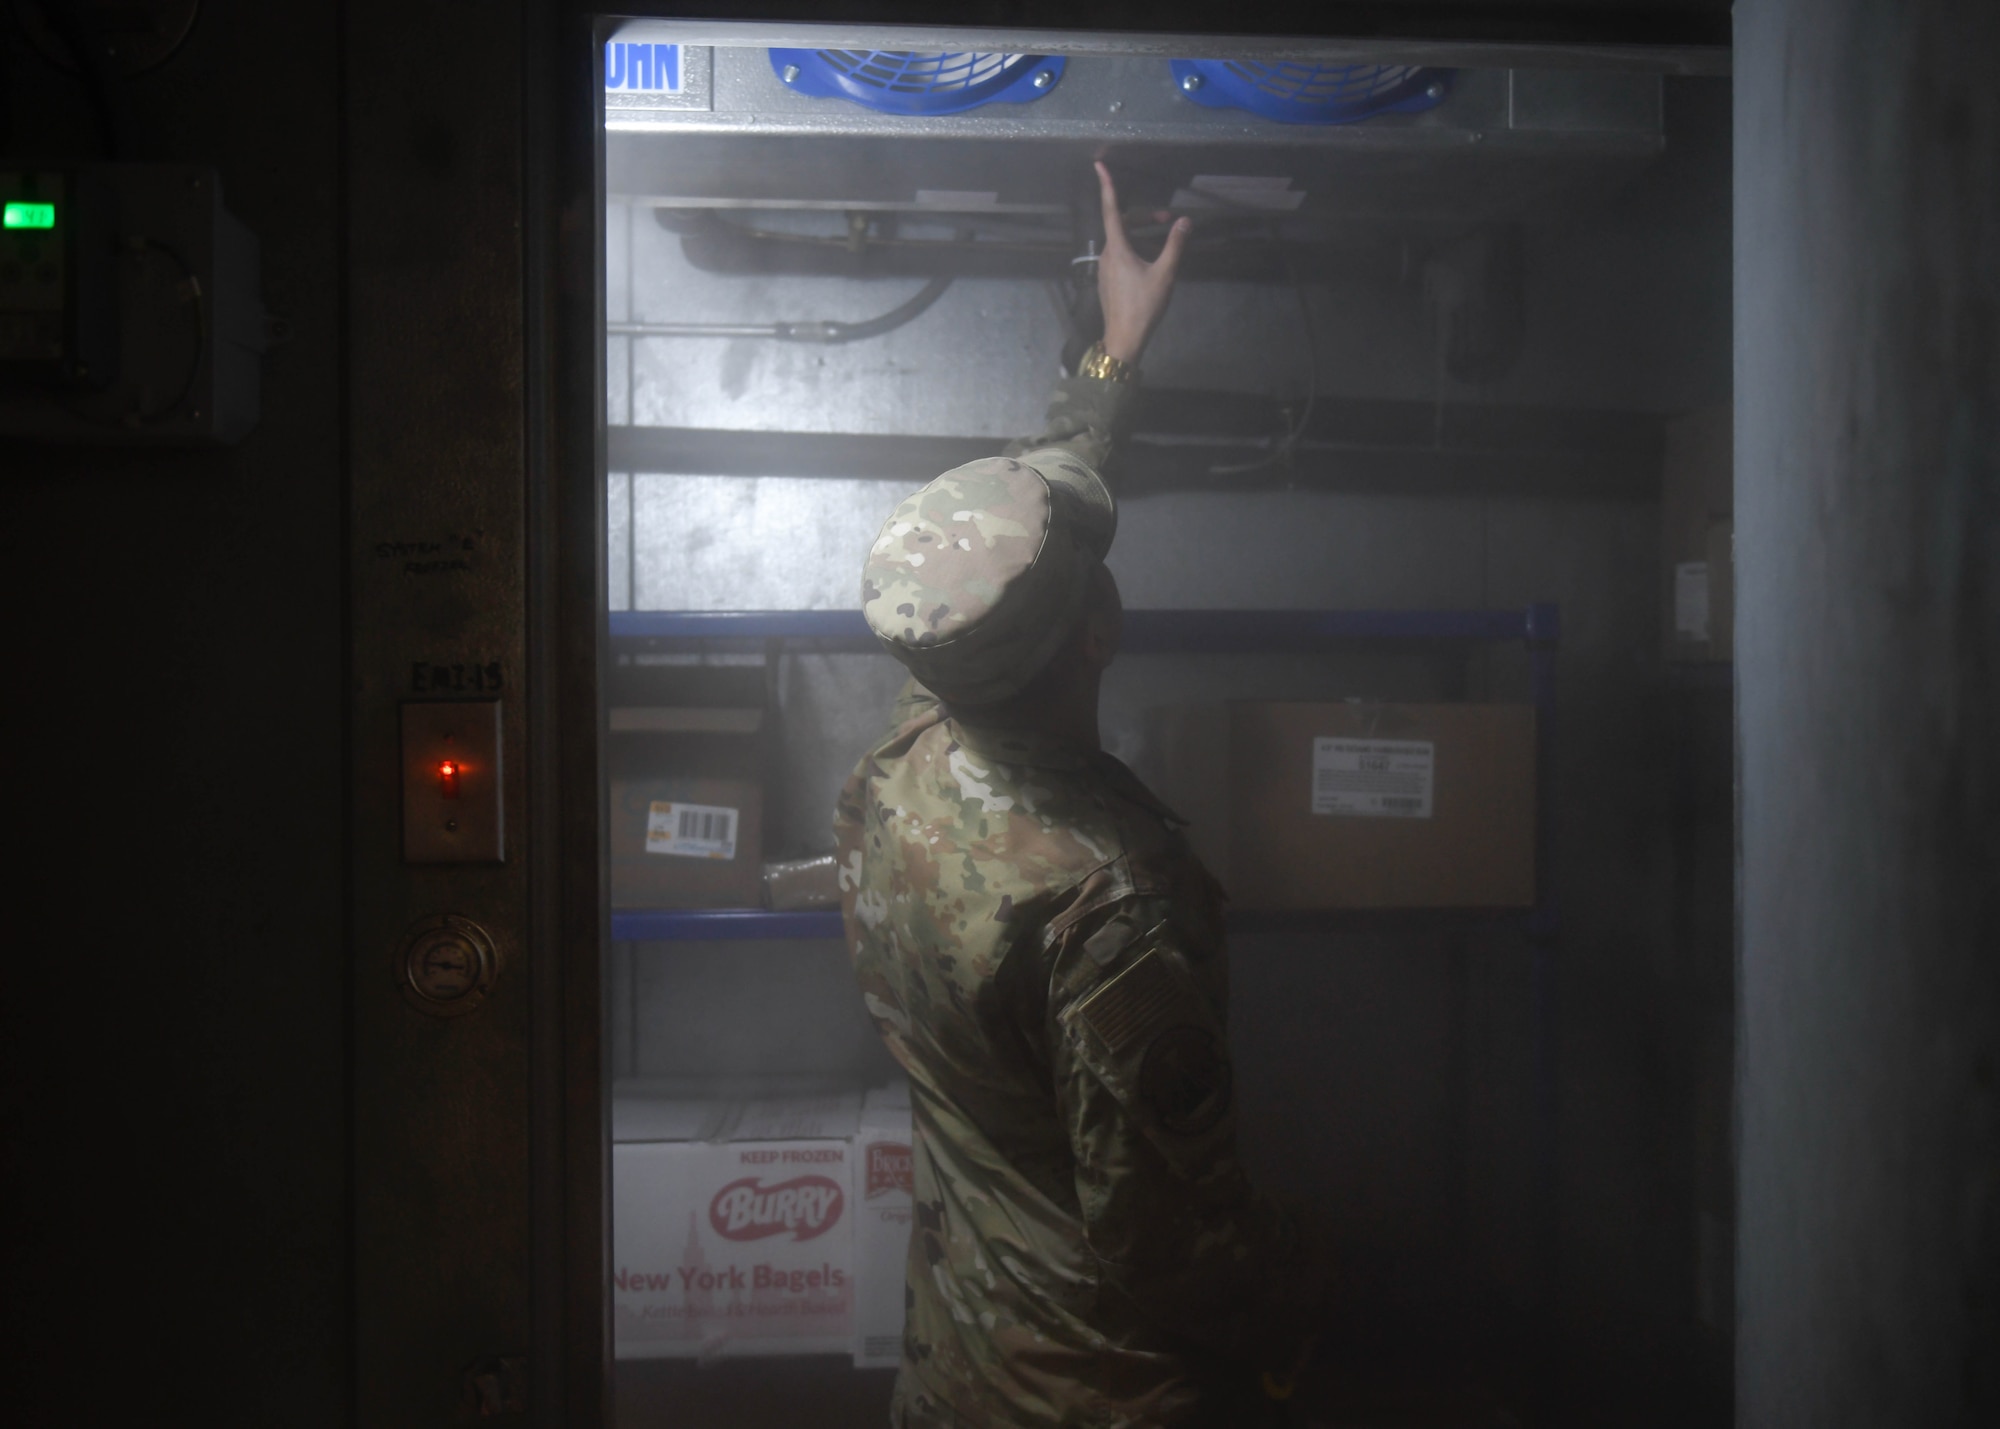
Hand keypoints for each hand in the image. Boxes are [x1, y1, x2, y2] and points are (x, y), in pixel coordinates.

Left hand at [1094, 160, 1191, 363]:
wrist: (1124, 339)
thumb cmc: (1143, 306)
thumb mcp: (1165, 274)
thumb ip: (1175, 245)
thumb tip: (1185, 221)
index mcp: (1117, 248)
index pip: (1111, 209)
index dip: (1107, 185)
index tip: (1099, 165)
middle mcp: (1106, 254)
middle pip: (1122, 224)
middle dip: (1144, 216)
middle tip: (1168, 220)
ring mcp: (1105, 268)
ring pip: (1122, 240)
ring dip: (1142, 235)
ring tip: (1165, 242)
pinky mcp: (1107, 280)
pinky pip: (1121, 255)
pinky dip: (1136, 249)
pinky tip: (1153, 262)